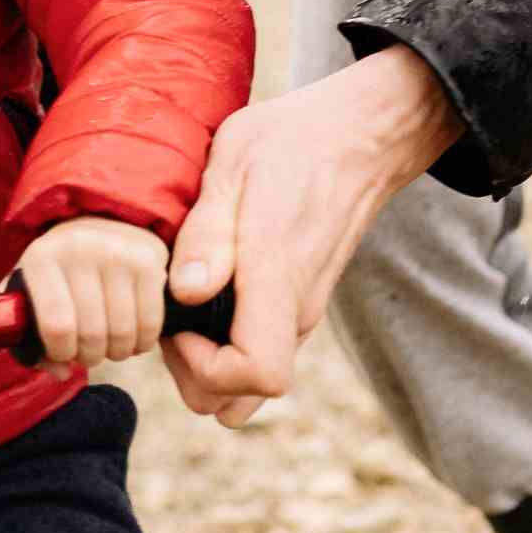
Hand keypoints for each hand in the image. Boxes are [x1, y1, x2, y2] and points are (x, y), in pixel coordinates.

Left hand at [16, 217, 167, 370]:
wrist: (99, 225)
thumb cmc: (61, 273)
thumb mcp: (32, 296)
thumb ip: (29, 339)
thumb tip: (61, 371)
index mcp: (41, 258)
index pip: (56, 326)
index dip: (61, 352)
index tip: (64, 352)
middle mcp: (78, 248)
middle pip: (91, 333)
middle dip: (90, 356)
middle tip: (89, 353)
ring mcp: (117, 251)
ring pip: (122, 332)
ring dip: (117, 352)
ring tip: (110, 346)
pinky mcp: (148, 260)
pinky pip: (150, 322)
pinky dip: (142, 342)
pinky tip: (133, 338)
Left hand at [160, 45, 461, 428]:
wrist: (360, 135)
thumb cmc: (294, 141)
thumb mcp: (234, 163)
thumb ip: (208, 232)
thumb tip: (187, 293)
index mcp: (279, 276)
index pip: (260, 373)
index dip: (206, 368)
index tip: (180, 323)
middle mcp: (298, 308)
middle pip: (243, 397)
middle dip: (193, 374)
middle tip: (172, 315)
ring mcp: (305, 310)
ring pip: (252, 384)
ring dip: (210, 365)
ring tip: (187, 306)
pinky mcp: (303, 304)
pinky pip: (264, 352)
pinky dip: (229, 345)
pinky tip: (210, 294)